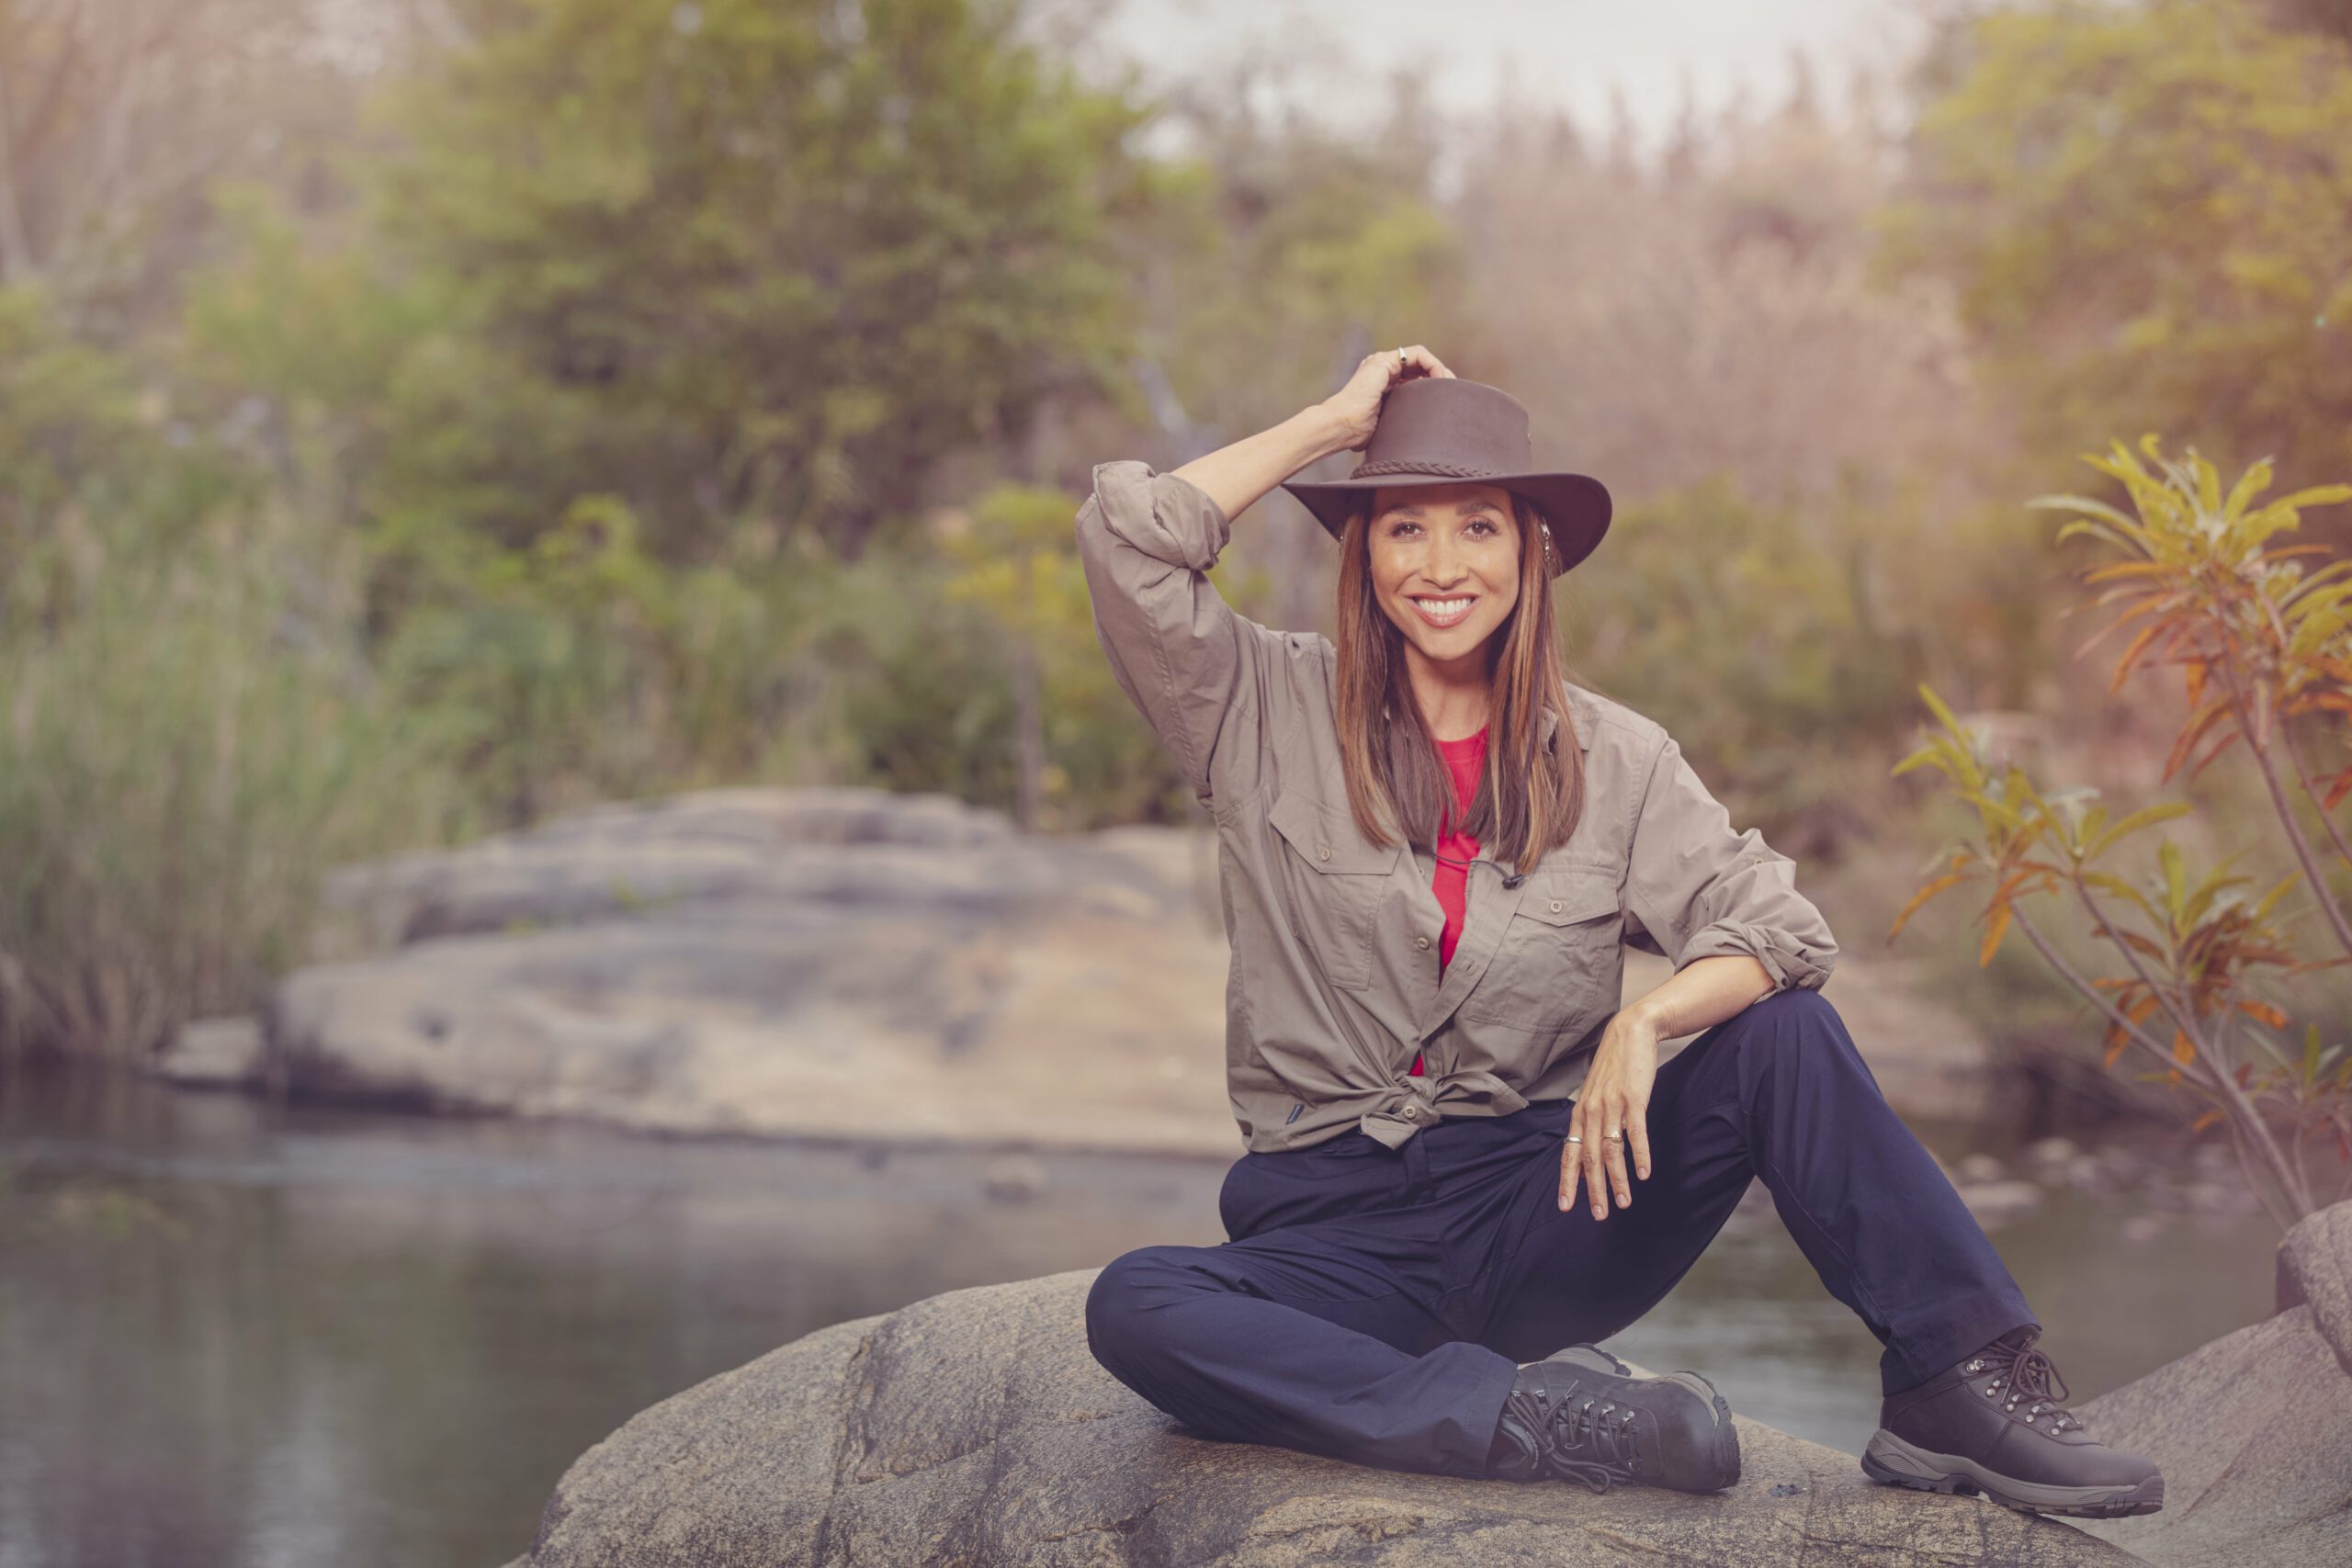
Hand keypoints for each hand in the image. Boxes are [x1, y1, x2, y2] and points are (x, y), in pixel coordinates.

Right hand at [1319, 344, 1454, 452]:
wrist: (1342, 427)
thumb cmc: (1358, 433)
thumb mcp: (1387, 425)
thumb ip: (1400, 421)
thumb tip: (1417, 440)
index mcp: (1382, 383)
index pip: (1414, 378)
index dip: (1432, 386)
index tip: (1445, 402)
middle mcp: (1382, 370)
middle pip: (1420, 367)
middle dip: (1439, 378)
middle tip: (1453, 394)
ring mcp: (1382, 363)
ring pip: (1421, 358)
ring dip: (1439, 371)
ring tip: (1449, 387)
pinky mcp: (1384, 361)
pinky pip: (1418, 354)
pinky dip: (1433, 364)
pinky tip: (1440, 380)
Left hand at [1560, 1009, 1660, 1219]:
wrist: (1630, 1033)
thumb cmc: (1614, 1069)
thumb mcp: (1595, 1095)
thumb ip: (1590, 1122)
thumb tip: (1589, 1151)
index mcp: (1580, 1113)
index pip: (1570, 1153)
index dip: (1568, 1181)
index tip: (1565, 1207)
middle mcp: (1591, 1111)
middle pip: (1590, 1159)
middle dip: (1593, 1190)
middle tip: (1599, 1215)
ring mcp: (1613, 1105)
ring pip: (1612, 1151)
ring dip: (1618, 1180)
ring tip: (1625, 1202)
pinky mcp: (1634, 1099)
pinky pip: (1636, 1133)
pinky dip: (1640, 1155)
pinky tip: (1644, 1174)